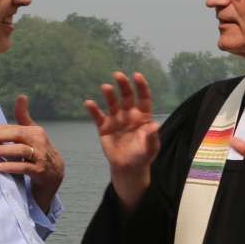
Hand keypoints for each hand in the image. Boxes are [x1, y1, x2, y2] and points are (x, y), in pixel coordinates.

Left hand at [0, 95, 63, 211]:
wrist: (55, 173)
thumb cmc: (39, 150)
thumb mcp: (33, 133)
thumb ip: (24, 116)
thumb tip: (22, 96)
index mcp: (35, 131)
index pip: (13, 127)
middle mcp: (40, 141)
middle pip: (18, 135)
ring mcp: (41, 156)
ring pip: (21, 150)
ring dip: (4, 151)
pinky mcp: (40, 171)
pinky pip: (25, 168)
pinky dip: (11, 167)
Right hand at [83, 72, 159, 210]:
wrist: (128, 168)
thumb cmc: (142, 155)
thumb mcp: (150, 148)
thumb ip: (152, 136)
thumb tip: (155, 125)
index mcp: (142, 116)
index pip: (143, 98)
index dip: (141, 86)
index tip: (137, 76)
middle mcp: (129, 114)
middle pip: (126, 97)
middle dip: (123, 86)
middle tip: (118, 75)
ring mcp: (116, 120)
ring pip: (112, 104)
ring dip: (109, 95)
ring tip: (106, 87)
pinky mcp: (104, 128)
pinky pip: (98, 117)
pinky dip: (93, 110)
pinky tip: (89, 103)